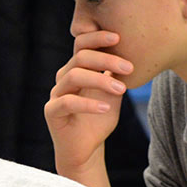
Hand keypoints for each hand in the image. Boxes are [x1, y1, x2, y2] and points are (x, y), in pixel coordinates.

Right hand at [44, 30, 132, 186]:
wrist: (86, 148)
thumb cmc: (99, 119)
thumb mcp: (114, 93)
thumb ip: (117, 75)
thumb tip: (135, 52)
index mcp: (77, 69)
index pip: (82, 45)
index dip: (97, 38)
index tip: (119, 38)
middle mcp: (64, 78)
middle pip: (80, 57)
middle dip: (106, 59)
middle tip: (130, 67)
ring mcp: (56, 94)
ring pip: (74, 76)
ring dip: (101, 80)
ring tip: (122, 90)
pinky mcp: (52, 112)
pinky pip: (67, 102)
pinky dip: (88, 104)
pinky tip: (106, 108)